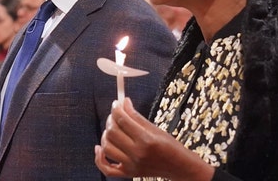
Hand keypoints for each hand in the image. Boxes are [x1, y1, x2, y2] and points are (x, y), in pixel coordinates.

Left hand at [94, 98, 213, 180]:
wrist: (178, 167)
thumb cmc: (170, 146)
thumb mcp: (155, 129)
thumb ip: (136, 116)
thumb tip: (123, 102)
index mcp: (146, 140)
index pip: (122, 120)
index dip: (116, 109)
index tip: (116, 103)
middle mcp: (137, 154)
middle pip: (112, 133)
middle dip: (111, 119)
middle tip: (116, 114)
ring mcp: (131, 166)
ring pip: (107, 147)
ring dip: (105, 135)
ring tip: (112, 129)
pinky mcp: (128, 174)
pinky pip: (106, 169)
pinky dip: (99, 158)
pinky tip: (99, 148)